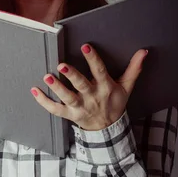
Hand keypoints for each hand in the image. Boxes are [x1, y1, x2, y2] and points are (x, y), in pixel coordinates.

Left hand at [30, 43, 147, 130]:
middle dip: (72, 75)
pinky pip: (55, 109)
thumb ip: (134, 69)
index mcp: (105, 88)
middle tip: (61, 65)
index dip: (93, 59)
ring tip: (46, 76)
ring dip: (56, 88)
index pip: (100, 72)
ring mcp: (80, 107)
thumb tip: (143, 51)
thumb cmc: (115, 103)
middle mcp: (92, 97)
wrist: (108, 129)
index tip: (85, 47)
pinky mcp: (70, 115)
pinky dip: (44, 101)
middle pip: (81, 86)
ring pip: (67, 98)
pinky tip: (34, 91)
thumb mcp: (126, 87)